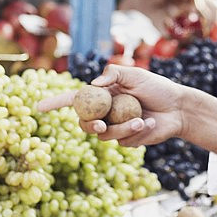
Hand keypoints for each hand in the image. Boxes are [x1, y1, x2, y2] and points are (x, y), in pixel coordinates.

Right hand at [37, 65, 185, 146]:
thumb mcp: (136, 74)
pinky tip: (151, 124)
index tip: (38, 107)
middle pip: (85, 123)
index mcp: (103, 94)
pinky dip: (137, 133)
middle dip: (90, 125)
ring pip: (106, 135)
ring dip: (124, 128)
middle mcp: (105, 111)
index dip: (55, 103)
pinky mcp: (128, 140)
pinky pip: (123, 142)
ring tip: (143, 121)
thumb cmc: (157, 87)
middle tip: (102, 124)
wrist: (178, 108)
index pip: (74, 98)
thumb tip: (94, 84)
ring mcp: (115, 126)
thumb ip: (114, 74)